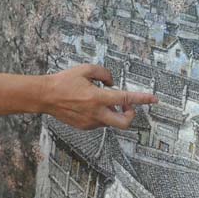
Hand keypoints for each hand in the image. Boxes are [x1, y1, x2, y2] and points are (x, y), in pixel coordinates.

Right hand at [42, 64, 157, 129]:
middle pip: (123, 123)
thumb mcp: (85, 70)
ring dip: (113, 111)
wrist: (45, 96)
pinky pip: (100, 122)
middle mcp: (95, 113)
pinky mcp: (84, 127)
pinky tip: (92, 105)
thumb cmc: (63, 82)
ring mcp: (90, 122)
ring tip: (102, 99)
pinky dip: (102, 114)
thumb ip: (103, 73)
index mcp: (97, 97)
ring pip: (111, 121)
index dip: (142, 99)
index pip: (126, 98)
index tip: (153, 99)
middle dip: (131, 115)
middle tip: (128, 105)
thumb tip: (112, 81)